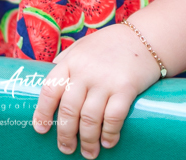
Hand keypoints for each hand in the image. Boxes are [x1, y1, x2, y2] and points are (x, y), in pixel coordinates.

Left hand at [32, 24, 161, 157]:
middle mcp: (85, 71)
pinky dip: (109, 134)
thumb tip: (50, 76)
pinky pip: (113, 117)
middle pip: (68, 110)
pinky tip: (108, 142)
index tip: (40, 130)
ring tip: (89, 153)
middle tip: (66, 149)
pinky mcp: (126, 87)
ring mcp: (105, 80)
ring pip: (89, 118)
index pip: (49, 90)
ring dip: (88, 140)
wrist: (145, 37)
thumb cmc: (110, 45)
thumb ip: (66, 60)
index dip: (42, 113)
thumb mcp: (82, 47)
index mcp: (71, 61)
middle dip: (65, 134)